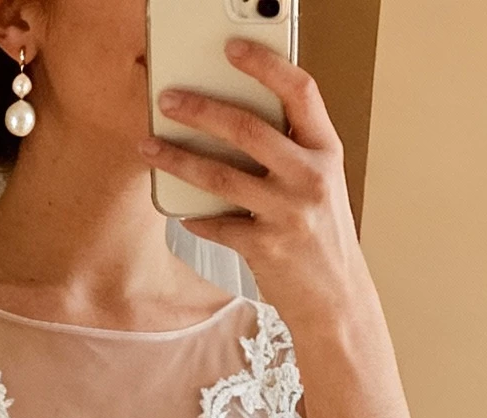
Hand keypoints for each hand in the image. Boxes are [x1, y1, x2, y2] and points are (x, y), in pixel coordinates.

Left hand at [140, 41, 366, 330]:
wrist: (337, 300)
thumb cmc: (322, 237)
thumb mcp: (320, 184)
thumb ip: (290, 152)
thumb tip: (233, 122)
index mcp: (326, 151)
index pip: (300, 90)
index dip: (265, 64)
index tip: (232, 48)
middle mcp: (311, 176)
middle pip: (247, 128)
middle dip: (201, 109)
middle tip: (169, 98)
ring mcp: (288, 213)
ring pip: (221, 175)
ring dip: (178, 159)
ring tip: (150, 147)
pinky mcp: (266, 248)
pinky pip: (218, 224)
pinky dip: (196, 218)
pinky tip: (183, 213)